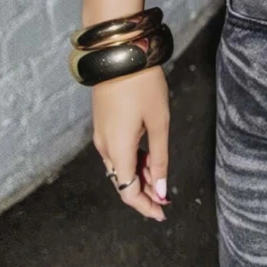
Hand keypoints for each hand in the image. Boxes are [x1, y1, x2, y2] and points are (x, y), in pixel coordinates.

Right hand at [92, 66, 170, 221]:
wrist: (120, 54)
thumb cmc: (144, 87)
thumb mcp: (159, 124)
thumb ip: (159, 160)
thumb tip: (160, 191)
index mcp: (118, 150)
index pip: (128, 191)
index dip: (145, 205)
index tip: (162, 212)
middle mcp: (104, 147)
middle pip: (122, 182)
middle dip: (143, 192)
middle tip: (166, 196)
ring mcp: (101, 135)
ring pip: (119, 168)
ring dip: (138, 176)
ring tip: (160, 175)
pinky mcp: (103, 124)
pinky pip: (116, 153)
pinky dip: (132, 161)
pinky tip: (147, 157)